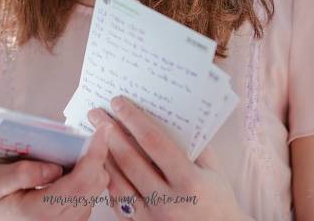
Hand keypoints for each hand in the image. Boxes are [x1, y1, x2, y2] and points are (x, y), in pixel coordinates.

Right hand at [0, 124, 111, 220]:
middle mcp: (64, 219)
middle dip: (96, 155)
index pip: (80, 182)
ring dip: (93, 164)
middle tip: (87, 135)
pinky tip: (73, 167)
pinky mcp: (79, 217)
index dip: (94, 155)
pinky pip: (94, 191)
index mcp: (42, 211)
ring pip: (98, 186)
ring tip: (76, 151)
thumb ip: (20, 174)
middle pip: (96, 182)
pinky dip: (90, 174)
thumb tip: (53, 167)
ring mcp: (74, 220)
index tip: (101, 132)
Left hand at [88, 96, 244, 220]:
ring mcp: (152, 217)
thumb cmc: (219, 201)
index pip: (154, 142)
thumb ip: (194, 144)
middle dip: (110, 133)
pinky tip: (104, 165)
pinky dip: (109, 181)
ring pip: (118, 182)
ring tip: (94, 136)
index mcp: (189, 181)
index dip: (134, 120)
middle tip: (97, 114)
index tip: (119, 104)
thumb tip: (168, 116)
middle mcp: (168, 201)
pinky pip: (118, 202)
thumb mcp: (214, 170)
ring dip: (103, 156)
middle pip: (130, 160)